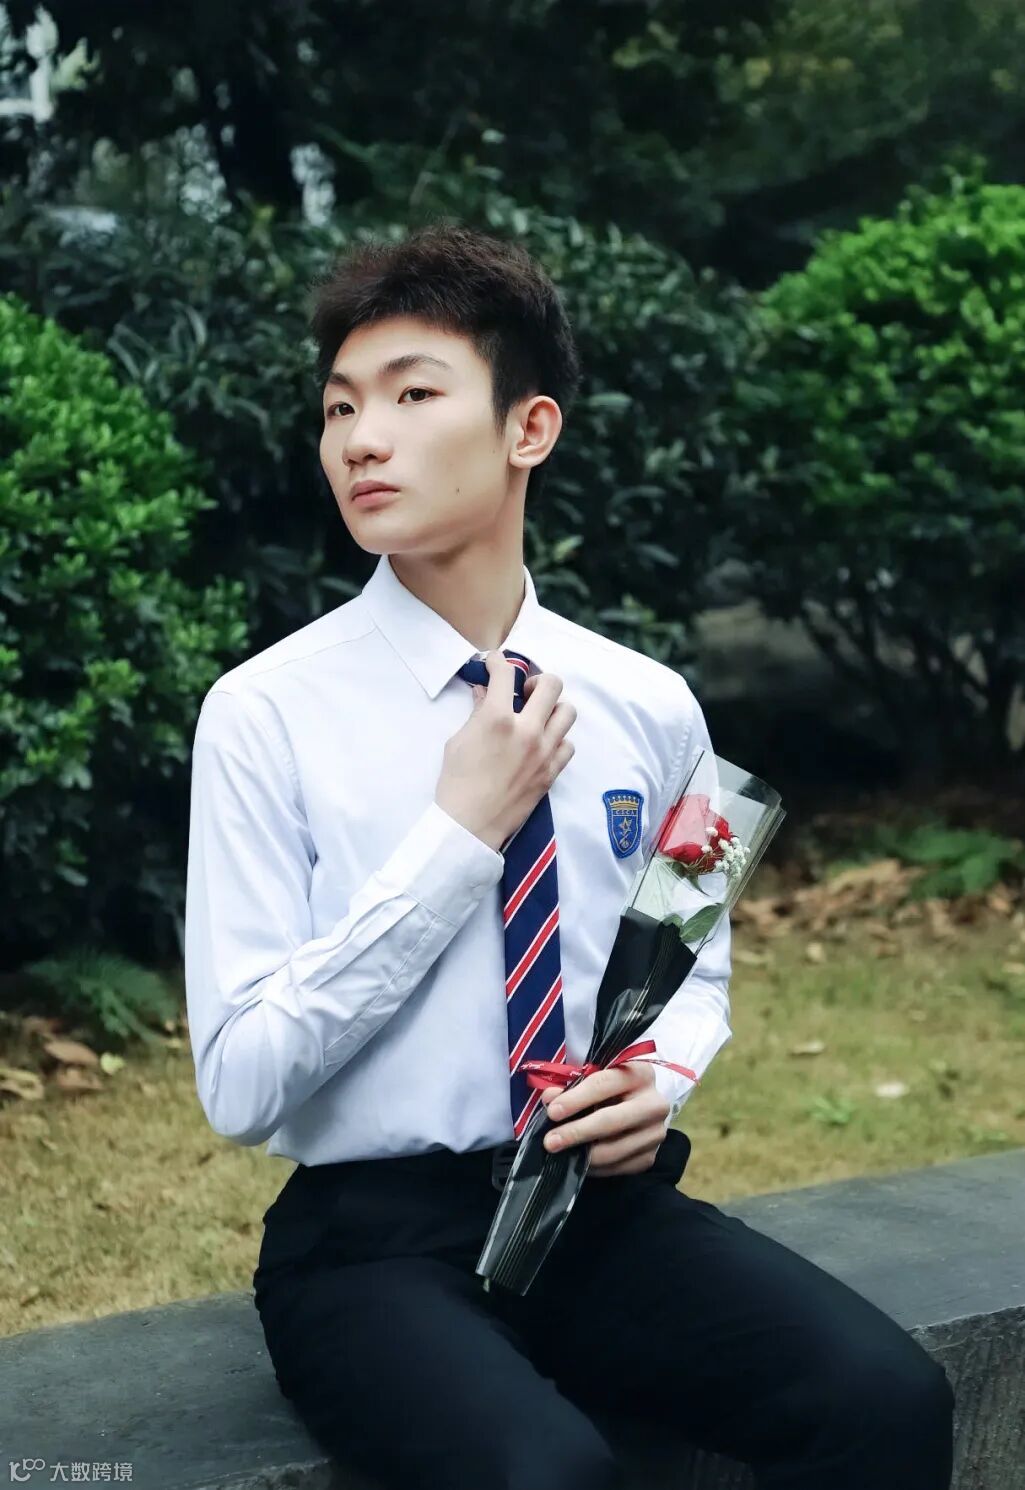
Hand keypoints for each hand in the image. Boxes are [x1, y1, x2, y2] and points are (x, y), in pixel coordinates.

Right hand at [435, 652, 576, 851]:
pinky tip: (542, 743)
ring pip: (568, 712)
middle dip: (537, 680)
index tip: (494, 664)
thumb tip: (483, 693)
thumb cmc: (456, 783)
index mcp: (497, 719)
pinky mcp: (552, 772)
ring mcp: (544, 752)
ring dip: (553, 708)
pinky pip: (569, 744)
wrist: (469, 825)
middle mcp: (527, 731)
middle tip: (524, 691)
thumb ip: (476, 712)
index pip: (505, 674)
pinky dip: (558, 739)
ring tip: (538, 716)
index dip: (498, 662)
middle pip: (552, 684)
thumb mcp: (458, 741)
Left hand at [538, 1062, 671, 1177]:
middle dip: (577, 1132)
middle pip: (611, 1121)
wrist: (642, 1105)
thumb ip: (571, 1085)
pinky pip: (618, 1167)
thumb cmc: (611, 1086)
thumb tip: (549, 1098)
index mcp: (640, 1073)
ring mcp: (656, 1133)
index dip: (576, 1099)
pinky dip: (595, 1167)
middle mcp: (654, 1103)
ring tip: (560, 1154)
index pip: (603, 1085)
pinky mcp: (650, 1157)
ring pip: (614, 1149)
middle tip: (550, 1141)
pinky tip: (579, 1162)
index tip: (552, 1112)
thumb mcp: (594, 1077)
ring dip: (583, 1155)